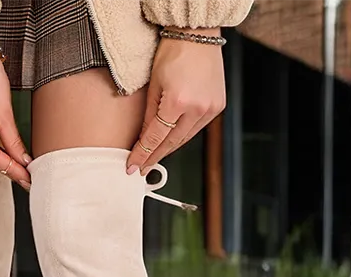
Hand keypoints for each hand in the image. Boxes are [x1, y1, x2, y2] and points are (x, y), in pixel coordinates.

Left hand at [127, 31, 225, 174]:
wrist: (198, 35)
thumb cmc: (174, 52)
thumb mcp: (153, 85)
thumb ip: (148, 116)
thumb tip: (143, 140)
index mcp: (177, 101)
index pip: (155, 138)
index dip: (142, 155)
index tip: (133, 166)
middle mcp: (197, 108)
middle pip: (171, 143)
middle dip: (155, 157)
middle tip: (142, 167)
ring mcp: (210, 109)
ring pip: (184, 139)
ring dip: (168, 148)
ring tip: (154, 157)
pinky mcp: (217, 107)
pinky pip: (196, 129)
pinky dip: (182, 136)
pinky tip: (172, 140)